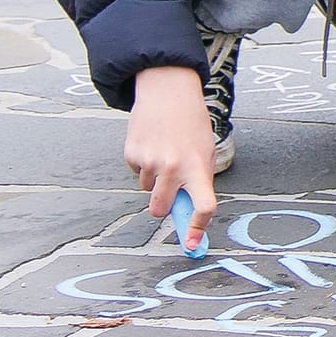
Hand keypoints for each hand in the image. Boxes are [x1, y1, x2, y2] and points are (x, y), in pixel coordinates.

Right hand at [125, 66, 217, 251]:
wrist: (168, 92)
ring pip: (147, 190)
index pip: (203, 205)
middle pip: (160, 209)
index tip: (192, 245)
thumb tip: (188, 213)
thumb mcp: (204, 150)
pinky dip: (143, 163)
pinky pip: (137, 172)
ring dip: (154, 178)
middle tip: (169, 187)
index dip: (197, 229)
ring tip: (164, 151)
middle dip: (163, 206)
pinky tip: (152, 143)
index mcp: (198, 166)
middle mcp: (173, 167)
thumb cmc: (191, 123)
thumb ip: (197, 180)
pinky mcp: (131, 155)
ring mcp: (150, 162)